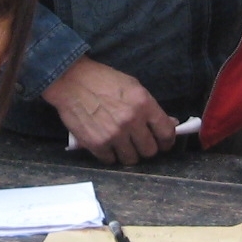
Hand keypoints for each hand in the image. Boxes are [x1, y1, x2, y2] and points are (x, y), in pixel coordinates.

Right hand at [42, 56, 176, 164]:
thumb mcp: (133, 86)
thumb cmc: (102, 81)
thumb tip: (170, 123)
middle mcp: (131, 121)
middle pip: (150, 150)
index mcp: (143, 104)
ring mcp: (113, 134)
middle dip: (147, 148)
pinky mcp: (97, 144)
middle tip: (140, 143)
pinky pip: (111, 160)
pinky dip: (110, 155)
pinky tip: (107, 144)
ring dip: (129, 154)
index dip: (167, 141)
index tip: (164, 143)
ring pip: (131, 159)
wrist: (71, 81)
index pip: (166, 132)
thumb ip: (151, 107)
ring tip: (123, 145)